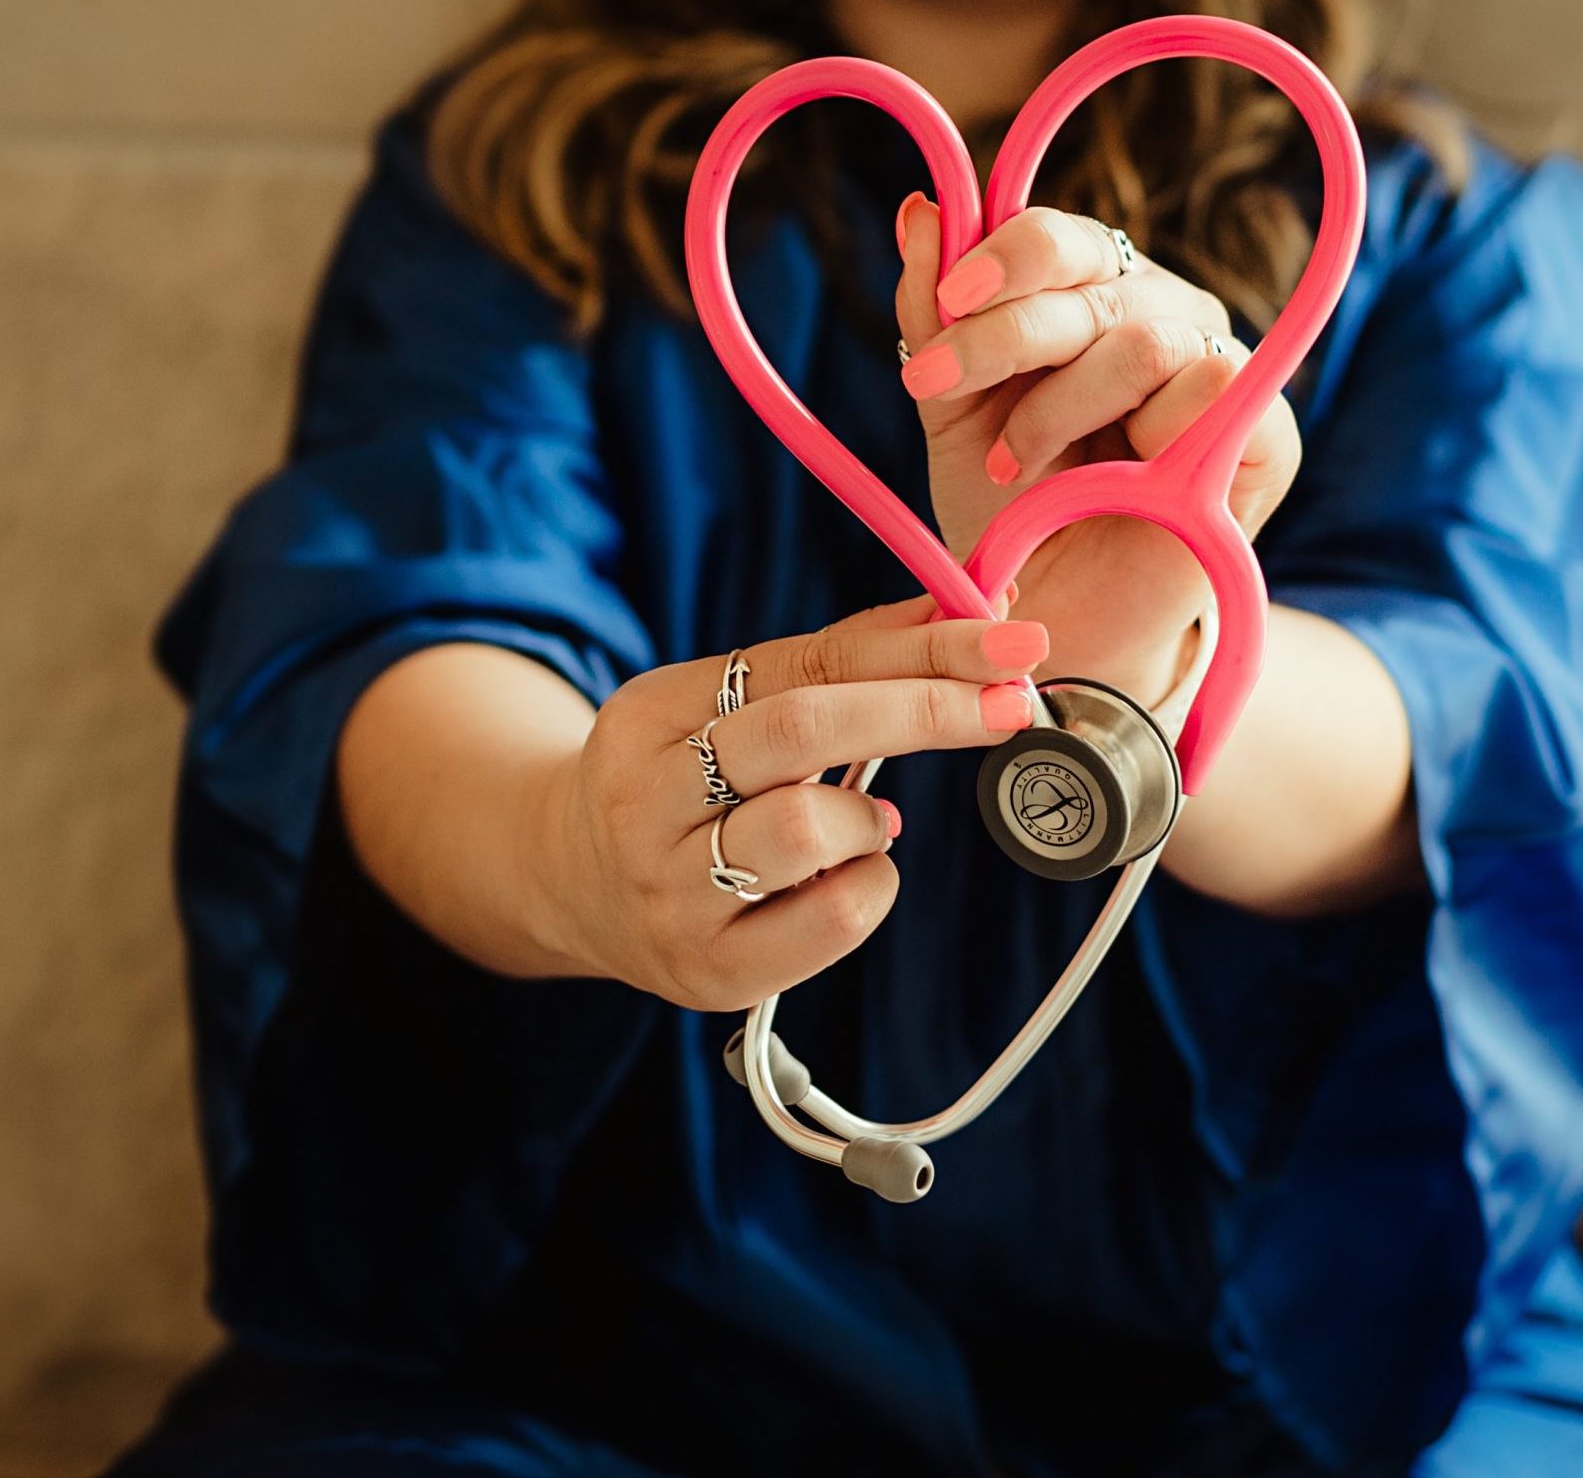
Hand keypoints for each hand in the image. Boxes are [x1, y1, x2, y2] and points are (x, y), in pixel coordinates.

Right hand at [534, 595, 1050, 1010]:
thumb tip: (965, 611)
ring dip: (870, 818)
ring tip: (867, 822)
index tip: (1009, 639)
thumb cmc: (686, 783)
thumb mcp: (728, 707)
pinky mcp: (708, 971)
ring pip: (806, 830)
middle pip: (800, 730)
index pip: (802, 663)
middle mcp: (645, 801)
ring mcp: (669, 893)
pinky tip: (852, 875)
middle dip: (924, 709)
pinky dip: (870, 886)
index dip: (917, 648)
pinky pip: (828, 922)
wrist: (571, 886)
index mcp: (651, 714)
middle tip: (1011, 703)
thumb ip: (838, 662)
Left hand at [892, 196, 1300, 705]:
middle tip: (935, 386)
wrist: (1055, 621)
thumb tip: (921, 210)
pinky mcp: (1266, 434)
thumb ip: (934, 315)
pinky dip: (1143, 435)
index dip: (1003, 256)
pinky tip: (1106, 482)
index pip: (1059, 237)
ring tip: (1014, 465)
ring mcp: (1218, 367)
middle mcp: (1160, 313)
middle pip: (1093, 279)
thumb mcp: (952, 411)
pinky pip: (1215, 388)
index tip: (945, 304)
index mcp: (1091, 293)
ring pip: (1145, 338)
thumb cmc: (1011, 512)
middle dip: (1002, 334)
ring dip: (1060, 406)